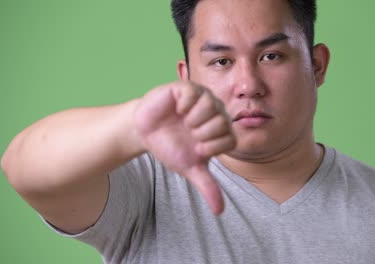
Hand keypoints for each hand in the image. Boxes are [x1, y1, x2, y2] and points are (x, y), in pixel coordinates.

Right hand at [133, 81, 235, 214]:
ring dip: (191, 120)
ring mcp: (203, 97)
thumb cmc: (169, 147)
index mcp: (221, 130)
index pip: (230, 140)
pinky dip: (183, 106)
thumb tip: (220, 212)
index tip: (196, 147)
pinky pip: (194, 94)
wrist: (144, 132)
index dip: (210, 148)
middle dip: (200, 134)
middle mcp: (216, 112)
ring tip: (182, 121)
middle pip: (222, 124)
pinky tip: (177, 109)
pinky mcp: (188, 87)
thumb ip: (207, 186)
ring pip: (211, 107)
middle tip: (188, 132)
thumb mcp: (189, 168)